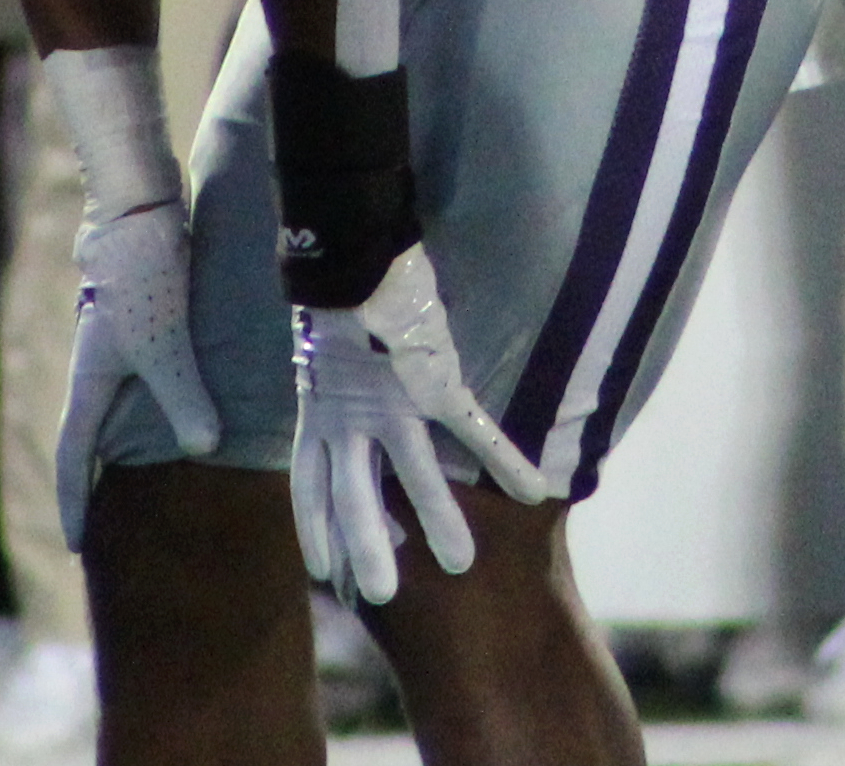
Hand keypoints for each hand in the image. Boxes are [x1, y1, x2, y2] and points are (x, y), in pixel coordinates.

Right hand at [53, 198, 222, 544]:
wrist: (140, 210)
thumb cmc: (146, 280)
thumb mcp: (167, 347)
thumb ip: (185, 399)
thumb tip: (204, 449)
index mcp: (90, 381)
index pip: (74, 457)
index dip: (75, 502)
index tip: (76, 547)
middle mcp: (96, 366)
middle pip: (89, 436)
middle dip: (94, 481)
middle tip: (105, 523)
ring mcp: (116, 341)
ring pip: (116, 406)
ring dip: (124, 442)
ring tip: (146, 476)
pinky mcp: (141, 318)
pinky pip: (142, 377)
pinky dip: (154, 405)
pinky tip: (182, 407)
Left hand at [288, 244, 554, 602]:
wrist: (349, 249)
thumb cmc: (337, 288)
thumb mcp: (320, 344)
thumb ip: (329, 375)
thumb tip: (330, 381)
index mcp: (321, 409)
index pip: (311, 483)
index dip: (316, 528)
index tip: (322, 572)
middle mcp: (351, 418)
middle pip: (355, 496)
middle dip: (367, 547)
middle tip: (378, 596)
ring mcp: (394, 402)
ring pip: (416, 473)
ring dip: (439, 518)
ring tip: (461, 562)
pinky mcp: (435, 383)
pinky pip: (473, 429)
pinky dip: (505, 460)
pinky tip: (533, 491)